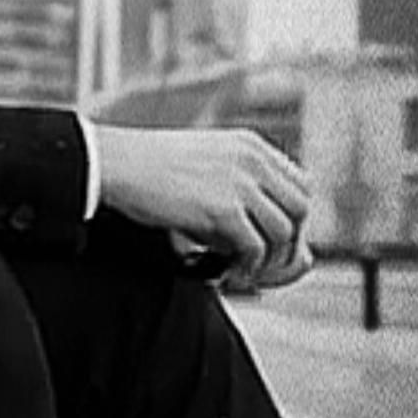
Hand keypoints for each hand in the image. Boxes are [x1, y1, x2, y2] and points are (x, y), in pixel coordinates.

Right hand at [97, 125, 312, 284]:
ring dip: (269, 260)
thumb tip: (260, 228)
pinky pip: (255, 248)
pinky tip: (227, 272)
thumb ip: (238, 184)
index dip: (293, 216)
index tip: (275, 238)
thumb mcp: (206, 162)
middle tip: (266, 262)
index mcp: (252, 146)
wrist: (116, 163)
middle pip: (301, 208)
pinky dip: (246, 267)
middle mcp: (253, 160)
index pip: (301, 184)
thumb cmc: (151, 168)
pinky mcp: (223, 208)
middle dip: (290, 241)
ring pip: (284, 232)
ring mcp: (240, 183)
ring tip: (244, 270)